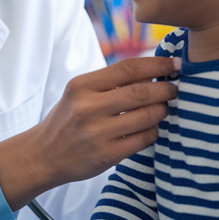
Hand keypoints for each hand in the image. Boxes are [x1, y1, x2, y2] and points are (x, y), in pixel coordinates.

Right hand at [0, 56, 179, 208]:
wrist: (43, 155)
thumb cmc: (68, 119)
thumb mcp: (79, 93)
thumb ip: (110, 82)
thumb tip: (153, 71)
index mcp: (82, 86)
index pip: (128, 68)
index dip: (157, 64)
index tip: (175, 64)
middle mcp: (88, 107)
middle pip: (142, 92)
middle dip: (166, 89)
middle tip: (173, 89)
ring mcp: (98, 133)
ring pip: (148, 116)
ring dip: (162, 110)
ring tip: (162, 108)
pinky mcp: (107, 155)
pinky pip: (144, 139)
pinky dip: (153, 131)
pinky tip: (150, 128)